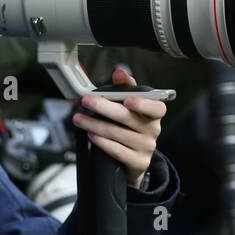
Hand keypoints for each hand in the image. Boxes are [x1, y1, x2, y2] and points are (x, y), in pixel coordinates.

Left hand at [71, 68, 165, 188]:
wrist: (136, 156)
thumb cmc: (132, 125)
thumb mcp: (132, 106)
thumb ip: (126, 88)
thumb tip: (119, 72)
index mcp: (154, 113)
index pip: (156, 107)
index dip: (143, 103)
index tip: (127, 99)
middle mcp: (153, 130)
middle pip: (128, 118)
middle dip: (104, 107)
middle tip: (86, 100)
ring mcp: (146, 147)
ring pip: (117, 134)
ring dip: (95, 124)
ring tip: (79, 118)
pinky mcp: (138, 162)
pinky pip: (117, 151)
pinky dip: (102, 142)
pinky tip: (91, 135)